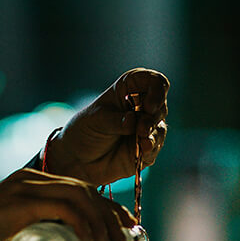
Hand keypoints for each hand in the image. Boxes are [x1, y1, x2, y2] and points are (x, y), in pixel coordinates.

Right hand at [0, 168, 135, 240]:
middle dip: (112, 215)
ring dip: (102, 221)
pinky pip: (62, 205)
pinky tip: (90, 240)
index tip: (126, 230)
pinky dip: (82, 221)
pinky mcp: (20, 201)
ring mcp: (26, 187)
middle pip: (87, 191)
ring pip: (80, 195)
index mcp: (33, 185)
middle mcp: (33, 179)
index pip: (82, 190)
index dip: (109, 208)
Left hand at [44, 68, 168, 186]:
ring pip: (160, 126)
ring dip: (153, 133)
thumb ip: (116, 121)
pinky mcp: (146, 149)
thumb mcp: (97, 120)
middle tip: (141, 128)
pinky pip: (156, 147)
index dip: (157, 91)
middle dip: (153, 116)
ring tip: (142, 141)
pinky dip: (152, 147)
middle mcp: (141, 107)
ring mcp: (145, 128)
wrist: (79, 158)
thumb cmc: (86, 131)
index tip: (148, 105)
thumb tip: (134, 121)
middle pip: (160, 105)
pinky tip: (144, 149)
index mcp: (130, 90)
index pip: (154, 82)